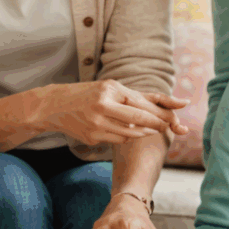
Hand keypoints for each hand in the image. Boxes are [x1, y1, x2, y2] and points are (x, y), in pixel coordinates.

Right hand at [35, 81, 186, 146]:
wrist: (55, 105)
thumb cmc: (88, 94)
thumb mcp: (110, 88)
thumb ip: (135, 97)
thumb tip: (164, 104)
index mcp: (110, 89)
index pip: (142, 103)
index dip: (160, 112)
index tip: (173, 119)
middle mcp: (103, 105)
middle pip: (139, 119)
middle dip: (156, 124)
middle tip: (167, 127)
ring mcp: (97, 123)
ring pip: (130, 133)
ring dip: (143, 133)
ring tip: (150, 130)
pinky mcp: (92, 137)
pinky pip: (118, 140)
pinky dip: (127, 137)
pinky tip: (130, 133)